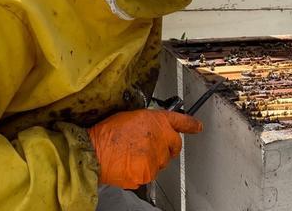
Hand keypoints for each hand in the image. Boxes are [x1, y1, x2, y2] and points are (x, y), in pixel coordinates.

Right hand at [88, 109, 202, 188]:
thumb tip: (155, 131)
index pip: (180, 121)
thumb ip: (149, 124)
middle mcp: (161, 137)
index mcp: (156, 121)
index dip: (190, 124)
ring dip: (152, 161)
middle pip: (174, 146)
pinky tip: (128, 164)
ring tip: (131, 155)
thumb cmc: (107, 134)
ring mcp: (156, 156)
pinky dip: (141, 172)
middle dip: (166, 148)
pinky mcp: (149, 172)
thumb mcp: (131, 117)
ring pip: (162, 162)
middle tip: (149, 148)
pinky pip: (150, 174)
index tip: (197, 126)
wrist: (94, 151)